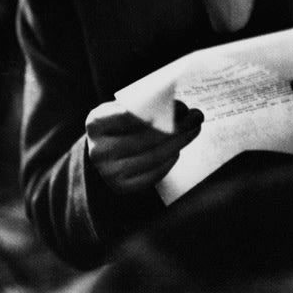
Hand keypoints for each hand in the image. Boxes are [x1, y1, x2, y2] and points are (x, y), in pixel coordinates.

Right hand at [85, 100, 203, 193]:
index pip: (127, 115)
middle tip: (196, 117)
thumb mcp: (122, 109)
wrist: (104, 153)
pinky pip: (155, 173)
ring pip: (154, 156)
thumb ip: (143, 105)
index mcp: (96, 123)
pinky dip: (170, 160)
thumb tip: (178, 108)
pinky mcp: (123, 187)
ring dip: (179, 142)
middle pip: (145, 138)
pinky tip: (178, 149)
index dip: (156, 110)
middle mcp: (98, 150)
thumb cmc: (119, 124)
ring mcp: (109, 172)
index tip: (180, 106)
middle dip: (176, 127)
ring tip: (194, 130)